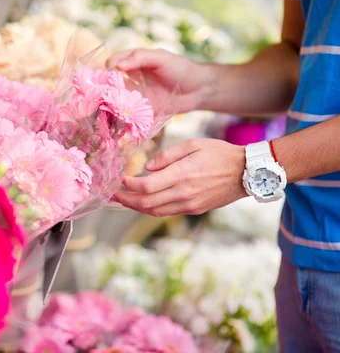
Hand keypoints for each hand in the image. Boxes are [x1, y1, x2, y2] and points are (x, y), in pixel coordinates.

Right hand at [106, 49, 212, 113]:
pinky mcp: (140, 110)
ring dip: (108, 105)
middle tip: (98, 97)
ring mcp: (134, 95)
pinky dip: (119, 118)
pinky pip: (126, 114)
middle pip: (108, 83)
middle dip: (102, 90)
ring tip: (103, 112)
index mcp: (132, 62)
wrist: (198, 90)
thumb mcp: (160, 58)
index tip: (107, 78)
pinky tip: (115, 122)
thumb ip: (139, 58)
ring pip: (114, 100)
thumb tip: (117, 66)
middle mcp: (129, 79)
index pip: (111, 64)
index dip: (106, 70)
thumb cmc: (180, 68)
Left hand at [113, 139, 246, 216]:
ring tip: (122, 200)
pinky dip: (150, 209)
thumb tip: (147, 167)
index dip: (129, 185)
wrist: (247, 173)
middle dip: (125, 200)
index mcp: (182, 175)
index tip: (120, 178)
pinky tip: (142, 203)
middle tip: (111, 195)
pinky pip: (166, 213)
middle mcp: (184, 193)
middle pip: (146, 203)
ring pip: (154, 211)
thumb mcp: (193, 145)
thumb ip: (167, 155)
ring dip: (135, 207)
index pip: (146, 186)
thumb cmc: (220, 153)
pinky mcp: (194, 209)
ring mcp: (189, 204)